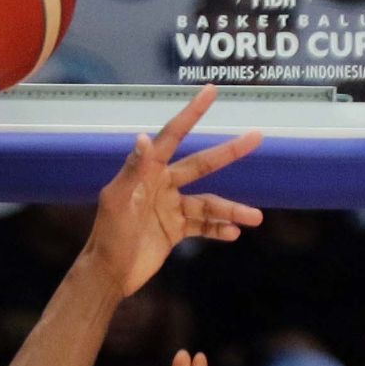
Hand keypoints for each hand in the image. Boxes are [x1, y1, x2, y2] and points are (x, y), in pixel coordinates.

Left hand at [89, 87, 261, 298]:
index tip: (211, 91)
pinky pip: (203, 226)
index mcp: (148, 172)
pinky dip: (219, 229)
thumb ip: (133, 171)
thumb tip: (143, 137)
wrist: (108, 275)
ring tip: (256, 217)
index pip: (172, 136)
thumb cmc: (108, 235)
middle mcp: (162, 185)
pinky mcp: (175, 230)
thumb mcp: (118, 201)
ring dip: (231, 210)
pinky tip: (234, 233)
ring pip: (208, 203)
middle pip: (202, 165)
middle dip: (229, 153)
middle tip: (256, 137)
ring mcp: (171, 208)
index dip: (192, 113)